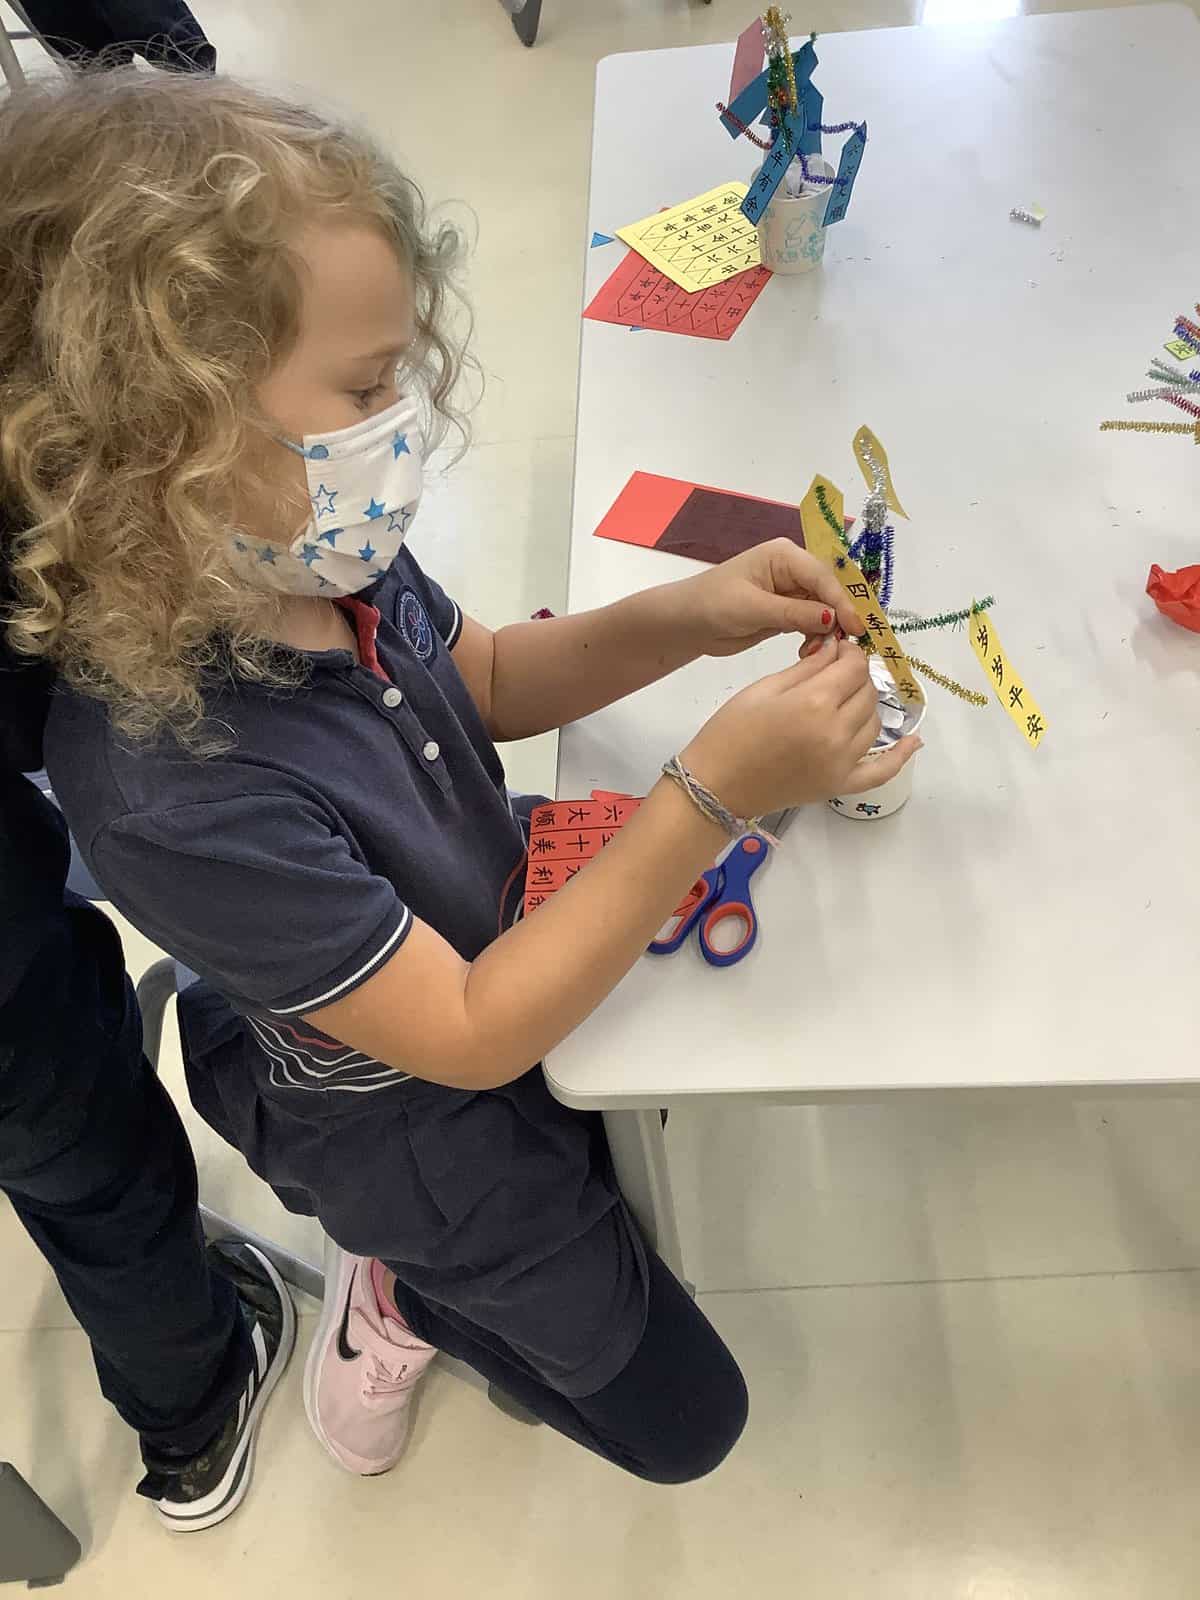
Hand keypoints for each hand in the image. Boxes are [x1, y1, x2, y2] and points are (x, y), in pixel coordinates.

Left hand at [664, 539, 864, 656]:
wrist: (687, 623)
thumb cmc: (712, 604)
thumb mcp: (753, 608)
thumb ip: (793, 612)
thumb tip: (832, 618)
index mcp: (784, 555)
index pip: (823, 576)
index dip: (842, 601)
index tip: (856, 627)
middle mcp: (793, 569)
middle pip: (830, 591)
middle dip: (840, 616)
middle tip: (848, 643)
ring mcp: (792, 592)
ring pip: (825, 610)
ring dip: (827, 630)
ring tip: (819, 651)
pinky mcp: (788, 612)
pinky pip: (813, 623)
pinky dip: (816, 637)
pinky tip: (809, 651)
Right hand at [681, 637, 921, 816]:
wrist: (716, 786)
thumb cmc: (730, 731)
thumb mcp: (764, 688)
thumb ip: (809, 667)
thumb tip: (838, 648)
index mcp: (815, 702)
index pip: (853, 667)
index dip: (848, 653)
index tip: (837, 650)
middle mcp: (837, 732)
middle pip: (867, 692)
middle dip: (855, 677)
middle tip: (835, 674)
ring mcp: (843, 762)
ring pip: (874, 722)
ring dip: (865, 705)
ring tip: (844, 699)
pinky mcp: (840, 785)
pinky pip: (881, 771)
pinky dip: (901, 756)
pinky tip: (913, 741)